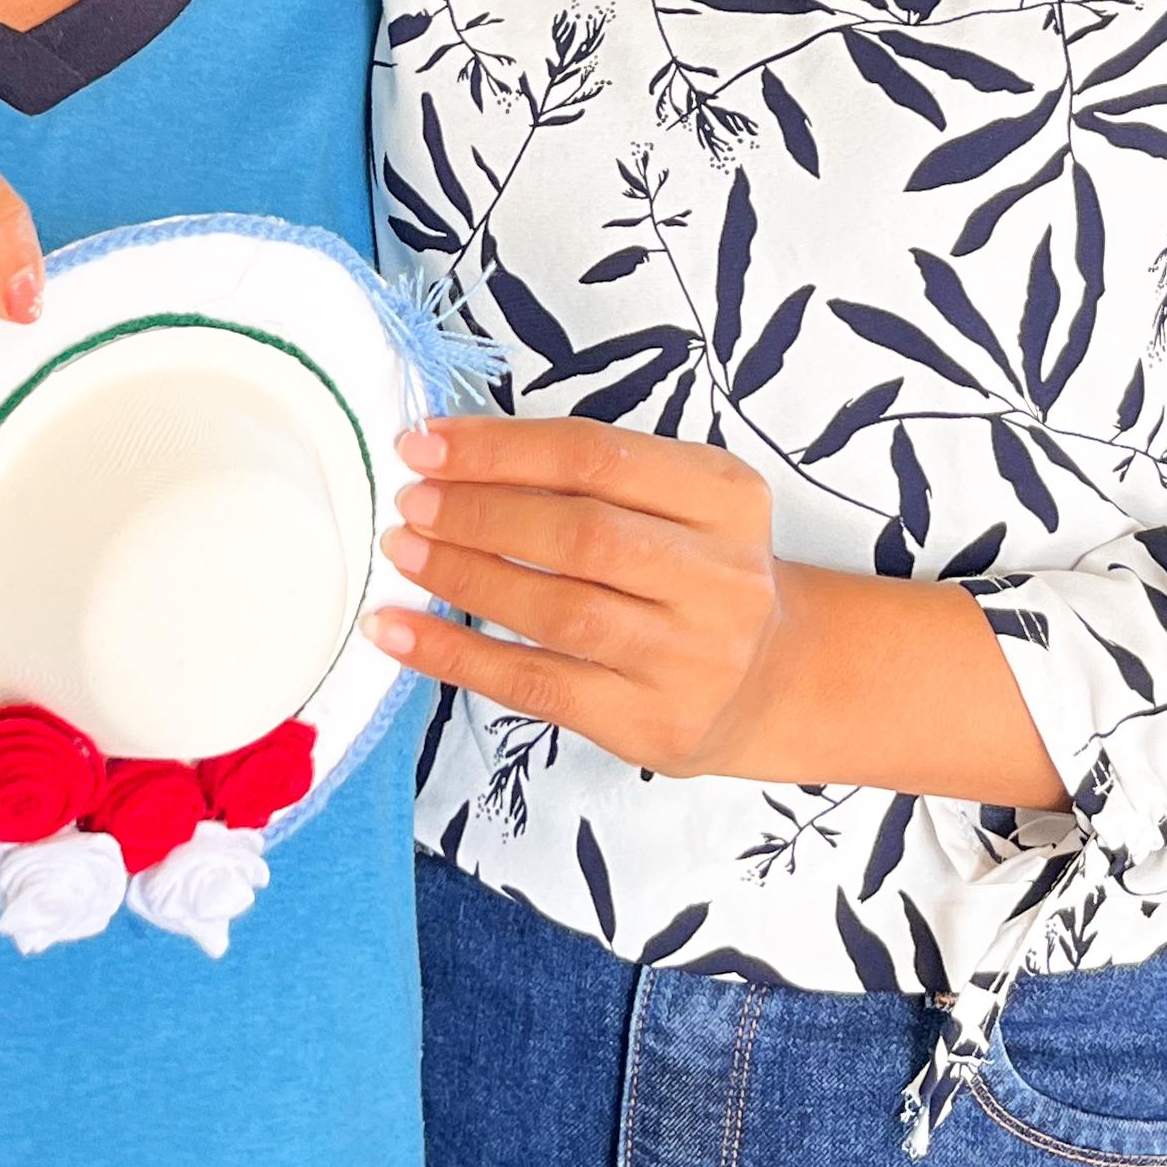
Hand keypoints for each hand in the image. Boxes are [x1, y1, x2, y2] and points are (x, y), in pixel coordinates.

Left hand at [364, 415, 785, 778]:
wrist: (769, 681)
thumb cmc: (696, 574)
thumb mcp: (681, 504)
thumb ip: (591, 478)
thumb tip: (453, 457)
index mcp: (725, 497)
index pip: (597, 457)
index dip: (501, 449)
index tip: (425, 443)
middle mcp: (719, 577)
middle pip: (582, 534)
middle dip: (479, 513)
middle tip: (410, 502)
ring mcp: (688, 657)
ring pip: (559, 610)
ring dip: (464, 577)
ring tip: (403, 551)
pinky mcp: (649, 723)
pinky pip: (535, 685)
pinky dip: (455, 656)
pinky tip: (397, 632)